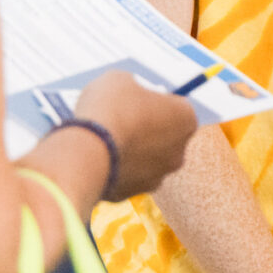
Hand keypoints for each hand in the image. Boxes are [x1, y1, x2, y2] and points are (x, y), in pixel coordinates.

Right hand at [71, 69, 197, 198]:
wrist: (86, 151)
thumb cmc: (109, 109)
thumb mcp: (120, 79)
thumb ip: (133, 86)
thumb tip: (130, 91)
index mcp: (186, 119)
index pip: (177, 105)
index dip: (156, 99)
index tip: (137, 97)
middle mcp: (179, 152)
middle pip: (165, 134)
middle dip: (147, 127)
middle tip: (121, 116)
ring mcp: (157, 176)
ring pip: (146, 158)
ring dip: (131, 148)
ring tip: (104, 136)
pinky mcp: (134, 193)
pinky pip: (125, 175)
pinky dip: (115, 166)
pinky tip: (97, 155)